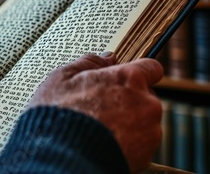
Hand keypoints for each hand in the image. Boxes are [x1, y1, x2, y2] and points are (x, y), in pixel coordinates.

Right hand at [28, 53, 163, 172]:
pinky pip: (141, 144)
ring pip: (143, 121)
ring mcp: (149, 130)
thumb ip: (89, 63)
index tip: (124, 81)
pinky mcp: (147, 155)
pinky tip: (105, 143)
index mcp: (128, 78)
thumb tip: (107, 57)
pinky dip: (127, 144)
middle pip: (146, 97)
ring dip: (129, 123)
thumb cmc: (59, 113)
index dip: (138, 73)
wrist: (61, 154)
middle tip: (102, 109)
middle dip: (129, 101)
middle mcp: (146, 102)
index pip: (152, 68)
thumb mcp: (63, 78)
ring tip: (101, 130)